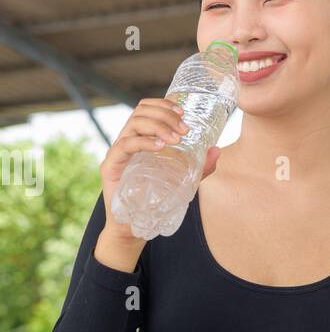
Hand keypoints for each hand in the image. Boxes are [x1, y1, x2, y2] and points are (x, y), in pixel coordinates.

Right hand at [100, 97, 222, 244]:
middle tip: (184, 130)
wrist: (133, 226)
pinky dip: (145, 143)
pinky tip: (160, 148)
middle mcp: (127, 140)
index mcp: (140, 138)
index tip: (182, 113)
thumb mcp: (182, 181)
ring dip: (158, 126)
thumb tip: (216, 150)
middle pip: (140, 111)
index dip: (163, 104)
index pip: (146, 108)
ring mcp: (117, 152)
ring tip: (176, 140)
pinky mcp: (111, 166)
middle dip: (165, 115)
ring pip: (133, 124)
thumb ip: (199, 167)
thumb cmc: (155, 200)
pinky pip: (125, 145)